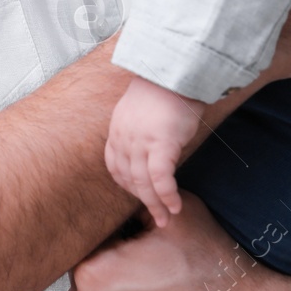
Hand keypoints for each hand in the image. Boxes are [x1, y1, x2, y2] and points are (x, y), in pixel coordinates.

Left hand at [63, 199, 290, 290]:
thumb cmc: (212, 268)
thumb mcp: (174, 215)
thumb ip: (140, 202)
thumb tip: (122, 198)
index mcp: (93, 274)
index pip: (92, 249)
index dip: (118, 246)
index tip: (142, 253)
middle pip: (89, 283)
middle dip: (113, 276)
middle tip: (151, 277)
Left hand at [105, 77, 198, 226]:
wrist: (176, 72)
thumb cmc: (167, 90)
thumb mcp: (143, 111)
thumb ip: (143, 131)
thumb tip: (155, 149)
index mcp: (118, 130)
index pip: (115, 165)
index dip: (127, 184)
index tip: (140, 194)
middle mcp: (124, 138)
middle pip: (128, 178)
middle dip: (143, 200)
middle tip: (157, 217)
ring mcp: (140, 141)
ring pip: (143, 182)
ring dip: (156, 204)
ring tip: (167, 218)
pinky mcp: (161, 144)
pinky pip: (160, 178)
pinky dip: (167, 195)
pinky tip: (175, 205)